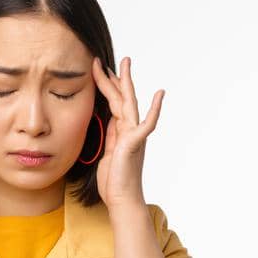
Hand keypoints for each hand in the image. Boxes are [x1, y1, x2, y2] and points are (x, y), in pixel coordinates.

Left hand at [90, 56, 165, 208]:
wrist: (121, 199)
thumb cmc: (114, 179)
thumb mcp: (107, 152)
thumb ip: (110, 134)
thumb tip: (108, 119)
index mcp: (121, 130)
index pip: (112, 102)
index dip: (104, 86)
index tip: (98, 70)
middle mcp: (129, 129)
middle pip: (120, 98)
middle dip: (112, 77)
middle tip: (102, 58)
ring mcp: (133, 134)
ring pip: (128, 103)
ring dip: (125, 83)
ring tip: (124, 64)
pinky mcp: (135, 142)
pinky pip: (147, 123)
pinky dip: (154, 109)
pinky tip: (159, 94)